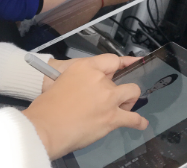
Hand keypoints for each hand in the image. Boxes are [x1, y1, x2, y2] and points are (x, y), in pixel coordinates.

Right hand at [23, 55, 147, 158]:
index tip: (130, 64)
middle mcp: (99, 79)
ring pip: (132, 92)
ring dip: (129, 100)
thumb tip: (87, 88)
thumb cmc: (48, 106)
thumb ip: (80, 80)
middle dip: (119, 88)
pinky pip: (132, 118)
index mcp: (85, 67)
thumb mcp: (63, 80)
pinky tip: (140, 123)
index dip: (122, 63)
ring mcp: (108, 98)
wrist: (46, 126)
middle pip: (122, 79)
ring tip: (123, 108)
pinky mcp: (112, 117)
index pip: (112, 60)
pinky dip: (138, 121)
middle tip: (112, 98)